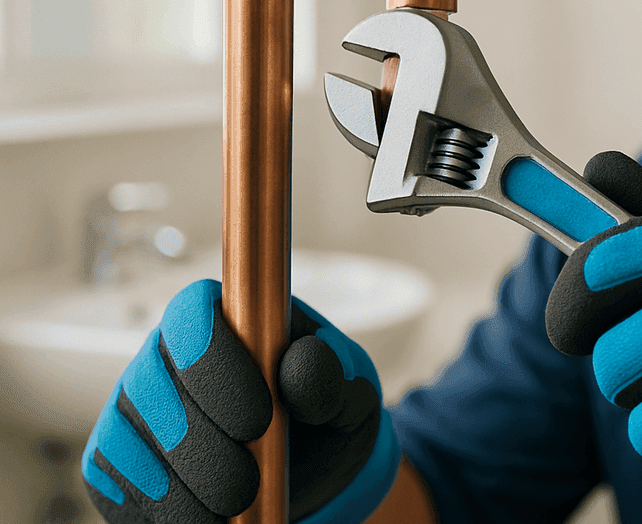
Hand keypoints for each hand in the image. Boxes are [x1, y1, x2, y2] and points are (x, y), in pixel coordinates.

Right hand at [81, 279, 400, 523]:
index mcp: (225, 317)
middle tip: (250, 483)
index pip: (194, 316)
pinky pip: (116, 490)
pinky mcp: (113, 464)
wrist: (310, 473)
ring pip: (130, 446)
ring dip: (186, 488)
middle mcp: (164, 355)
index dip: (217, 365)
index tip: (259, 419)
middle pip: (153, 389)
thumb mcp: (350, 393)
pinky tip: (210, 519)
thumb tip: (300, 363)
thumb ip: (332, 375)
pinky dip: (165, 514)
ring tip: (237, 504)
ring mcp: (130, 409)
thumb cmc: (327, 415)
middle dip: (203, 447)